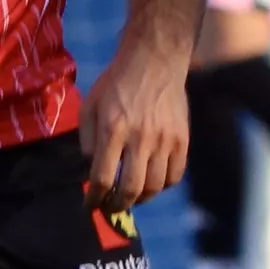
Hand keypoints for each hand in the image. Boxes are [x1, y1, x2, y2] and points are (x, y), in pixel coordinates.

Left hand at [76, 49, 190, 208]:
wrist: (154, 59)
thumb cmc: (116, 83)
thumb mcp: (89, 105)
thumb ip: (86, 140)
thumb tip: (91, 169)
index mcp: (113, 130)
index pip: (102, 178)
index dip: (94, 199)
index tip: (90, 206)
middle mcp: (140, 138)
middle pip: (130, 189)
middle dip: (116, 206)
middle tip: (109, 208)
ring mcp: (165, 140)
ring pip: (155, 187)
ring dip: (139, 200)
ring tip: (129, 198)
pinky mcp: (182, 139)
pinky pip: (174, 175)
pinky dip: (162, 187)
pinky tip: (151, 183)